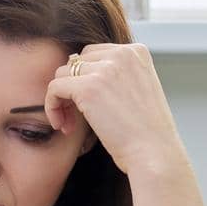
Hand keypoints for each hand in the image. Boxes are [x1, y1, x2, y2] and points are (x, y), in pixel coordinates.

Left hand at [42, 42, 189, 175]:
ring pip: (62, 74)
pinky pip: (54, 88)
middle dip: (72, 88)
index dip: (85, 80)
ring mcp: (106, 69)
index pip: (95, 55)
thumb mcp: (137, 91)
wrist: (154, 154)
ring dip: (61, 99)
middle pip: (76, 62)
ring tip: (69, 124)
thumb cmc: (145, 132)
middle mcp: (122, 53)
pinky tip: (62, 126)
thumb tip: (79, 71)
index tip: (88, 107)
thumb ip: (116, 77)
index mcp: (136, 52)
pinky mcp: (88, 87)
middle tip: (76, 118)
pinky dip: (51, 107)